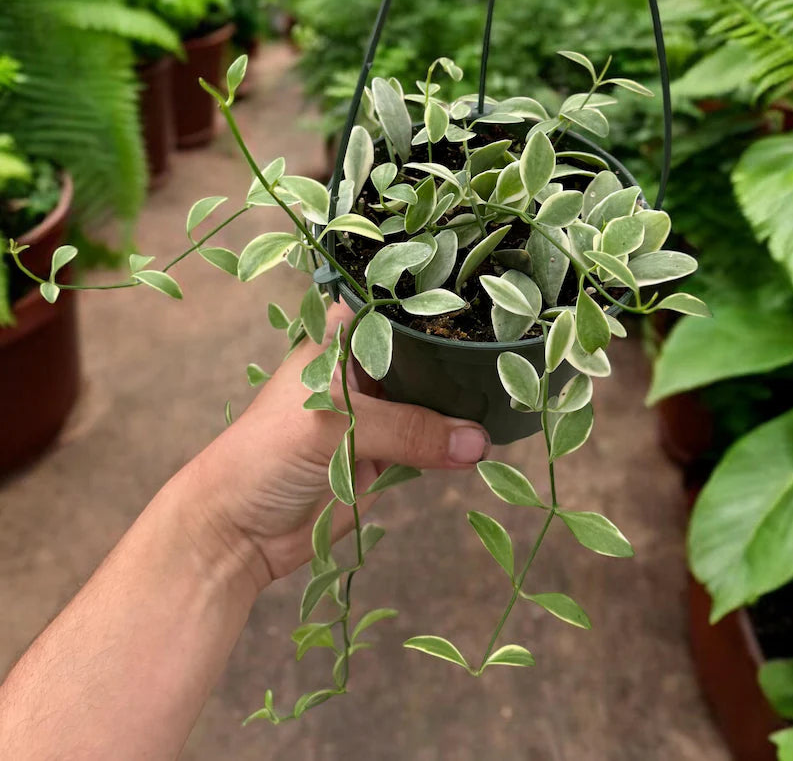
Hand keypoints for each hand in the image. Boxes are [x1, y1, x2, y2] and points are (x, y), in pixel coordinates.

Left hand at [179, 302, 490, 595]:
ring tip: (515, 393)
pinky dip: (457, 444)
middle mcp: (362, 368)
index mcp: (339, 338)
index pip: (396, 309)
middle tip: (516, 350)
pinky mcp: (388, 457)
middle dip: (461, 359)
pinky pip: (432, 444)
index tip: (492, 302)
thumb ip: (407, 429)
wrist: (236, 531)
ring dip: (464, 405)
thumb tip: (478, 441)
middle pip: (424, 355)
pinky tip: (491, 436)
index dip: (438, 305)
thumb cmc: (264, 454)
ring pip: (433, 401)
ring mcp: (378, 413)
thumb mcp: (335, 426)